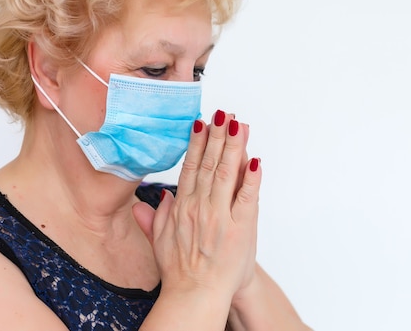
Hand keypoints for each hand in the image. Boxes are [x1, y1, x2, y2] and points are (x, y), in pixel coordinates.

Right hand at [133, 110, 260, 300]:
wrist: (195, 296)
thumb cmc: (180, 272)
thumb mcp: (159, 241)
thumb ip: (155, 217)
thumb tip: (155, 197)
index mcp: (182, 207)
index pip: (190, 166)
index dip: (197, 143)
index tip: (202, 123)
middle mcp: (200, 206)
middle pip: (210, 163)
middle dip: (217, 135)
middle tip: (223, 113)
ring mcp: (220, 215)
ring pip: (226, 173)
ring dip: (233, 146)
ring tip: (238, 123)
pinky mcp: (240, 227)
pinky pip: (247, 196)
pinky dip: (251, 177)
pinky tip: (255, 158)